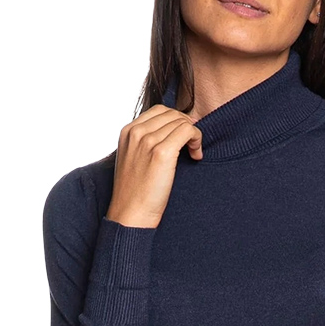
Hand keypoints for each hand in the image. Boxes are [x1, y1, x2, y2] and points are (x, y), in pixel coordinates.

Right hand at [106, 104, 203, 228]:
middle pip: (172, 114)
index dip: (176, 120)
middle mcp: (136, 132)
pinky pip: (188, 131)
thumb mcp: (133, 159)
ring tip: (194, 152)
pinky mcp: (162, 152)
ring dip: (193, 135)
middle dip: (186, 126)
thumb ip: (145, 142)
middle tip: (192, 144)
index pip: (159, 110)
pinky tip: (197, 155)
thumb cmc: (135, 192)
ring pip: (181, 121)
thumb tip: (171, 132)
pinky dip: (197, 140)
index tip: (183, 137)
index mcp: (127, 131)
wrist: (130, 214)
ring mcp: (147, 141)